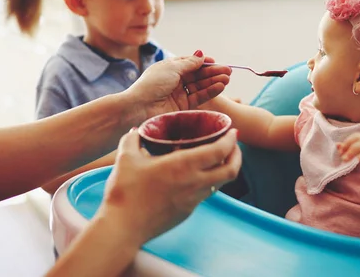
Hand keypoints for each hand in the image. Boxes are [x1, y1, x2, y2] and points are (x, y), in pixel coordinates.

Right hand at [100, 128, 240, 244]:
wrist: (123, 228)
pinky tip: (194, 178)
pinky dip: (207, 183)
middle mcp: (194, 183)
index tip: (233, 132)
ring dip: (223, 170)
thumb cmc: (125, 192)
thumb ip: (132, 139)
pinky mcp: (186, 213)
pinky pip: (204, 195)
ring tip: (216, 161)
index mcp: (184, 165)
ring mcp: (193, 201)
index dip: (230, 141)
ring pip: (219, 184)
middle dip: (237, 156)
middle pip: (230, 171)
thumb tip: (135, 130)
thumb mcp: (125, 158)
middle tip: (233, 147)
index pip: (220, 151)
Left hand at [127, 50, 231, 119]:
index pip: (190, 64)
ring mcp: (179, 94)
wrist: (140, 107)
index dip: (203, 63)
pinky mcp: (183, 106)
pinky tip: (220, 86)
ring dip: (214, 81)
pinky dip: (210, 91)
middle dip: (213, 72)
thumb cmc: (152, 84)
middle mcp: (175, 80)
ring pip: (200, 86)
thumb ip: (189, 63)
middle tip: (228, 71)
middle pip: (198, 75)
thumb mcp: (172, 68)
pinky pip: (199, 97)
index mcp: (170, 68)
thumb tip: (201, 55)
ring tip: (227, 79)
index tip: (215, 62)